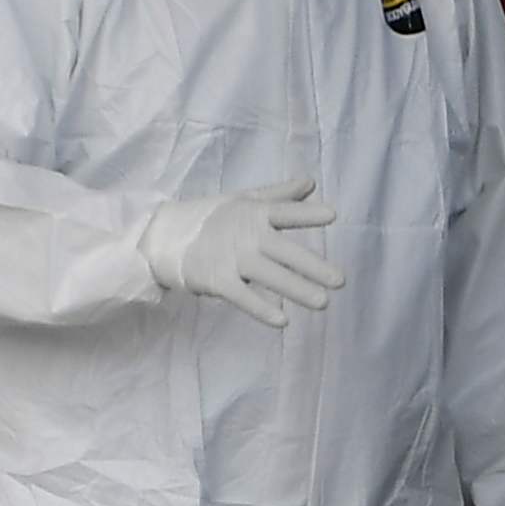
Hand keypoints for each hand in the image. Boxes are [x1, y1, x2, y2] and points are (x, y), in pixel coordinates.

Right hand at [138, 182, 341, 326]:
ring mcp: (231, 259)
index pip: (283, 212)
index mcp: (255, 214)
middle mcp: (246, 236)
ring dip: (295, 289)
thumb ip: (280, 197)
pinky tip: (282, 321)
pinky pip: (242, 297)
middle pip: (284, 251)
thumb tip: (311, 184)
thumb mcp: (244, 202)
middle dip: (312, 266)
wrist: (164, 237)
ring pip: (269, 276)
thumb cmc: (213, 219)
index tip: (331, 215)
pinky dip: (260, 309)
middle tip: (340, 280)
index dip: (305, 213)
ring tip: (322, 302)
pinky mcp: (217, 280)